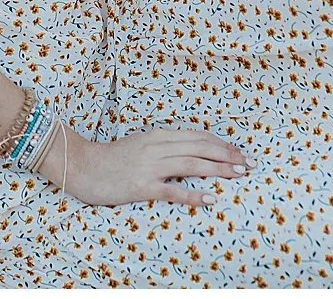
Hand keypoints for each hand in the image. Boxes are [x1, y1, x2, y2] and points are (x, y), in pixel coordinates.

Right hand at [60, 126, 255, 207]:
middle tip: (249, 164)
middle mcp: (157, 146)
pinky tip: (210, 198)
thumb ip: (164, 146)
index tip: (240, 152)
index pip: (198, 136)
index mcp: (159, 135)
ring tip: (238, 174)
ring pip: (192, 163)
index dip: (222, 144)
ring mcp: (150, 165)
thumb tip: (190, 152)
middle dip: (228, 155)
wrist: (83, 166)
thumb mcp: (142, 144)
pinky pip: (173, 189)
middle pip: (200, 147)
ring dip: (219, 169)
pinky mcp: (142, 186)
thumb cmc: (112, 158)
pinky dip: (194, 193)